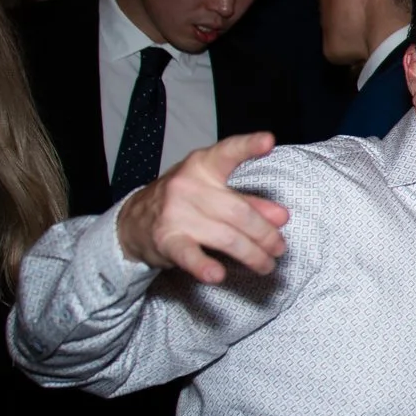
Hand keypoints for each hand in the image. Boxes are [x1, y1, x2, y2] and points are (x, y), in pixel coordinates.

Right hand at [114, 133, 289, 284]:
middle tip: (279, 248)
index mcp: (202, 166)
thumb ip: (249, 202)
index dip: (248, 146)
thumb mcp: (213, 193)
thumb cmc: (183, 203)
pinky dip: (204, 266)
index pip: (227, 153)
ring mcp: (176, 213)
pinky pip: (189, 254)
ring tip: (266, 265)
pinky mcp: (167, 239)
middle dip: (265, 234)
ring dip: (252, 255)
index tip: (268, 140)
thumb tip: (281, 216)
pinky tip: (218, 275)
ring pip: (226, 237)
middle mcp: (188, 186)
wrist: (134, 223)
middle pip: (239, 211)